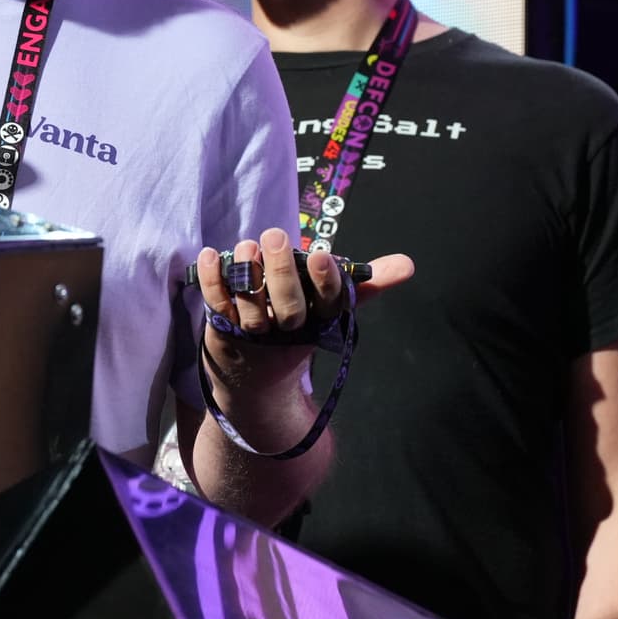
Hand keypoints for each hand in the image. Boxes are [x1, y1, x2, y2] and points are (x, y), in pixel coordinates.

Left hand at [194, 229, 413, 388]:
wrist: (256, 384)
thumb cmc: (299, 331)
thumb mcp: (332, 310)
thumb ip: (367, 283)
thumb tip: (408, 265)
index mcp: (319, 323)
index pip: (328, 303)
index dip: (325, 281)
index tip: (321, 255)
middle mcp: (287, 331)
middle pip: (288, 306)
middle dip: (283, 272)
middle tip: (277, 234)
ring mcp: (253, 333)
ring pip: (250, 307)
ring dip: (247, 273)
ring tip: (247, 244)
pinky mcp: (222, 330)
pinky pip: (216, 305)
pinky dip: (211, 281)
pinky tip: (209, 255)